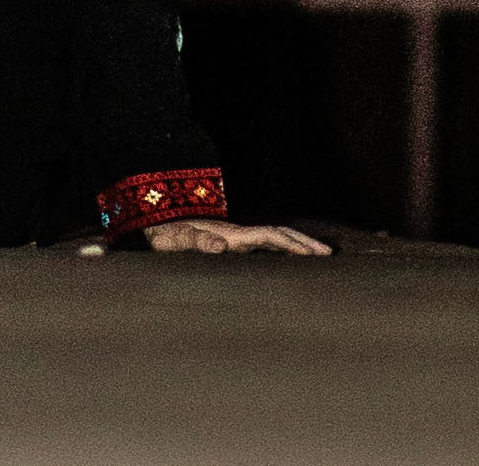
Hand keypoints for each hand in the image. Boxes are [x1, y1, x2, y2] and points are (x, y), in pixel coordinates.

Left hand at [144, 220, 330, 256]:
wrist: (150, 219)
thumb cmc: (161, 233)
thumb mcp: (173, 240)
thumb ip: (194, 241)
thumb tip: (222, 245)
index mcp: (229, 235)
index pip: (268, 236)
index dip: (290, 244)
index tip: (313, 254)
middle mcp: (236, 233)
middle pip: (277, 233)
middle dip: (302, 242)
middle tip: (329, 253)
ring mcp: (233, 236)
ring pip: (272, 237)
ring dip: (295, 243)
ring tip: (318, 254)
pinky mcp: (228, 241)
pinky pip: (262, 244)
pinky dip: (281, 248)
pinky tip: (287, 259)